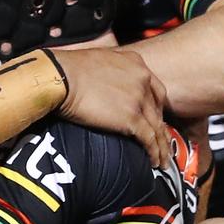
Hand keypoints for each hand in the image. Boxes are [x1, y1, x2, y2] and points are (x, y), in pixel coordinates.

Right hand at [52, 49, 169, 166]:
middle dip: (160, 126)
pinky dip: (154, 152)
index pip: (154, 88)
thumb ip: (107, 70)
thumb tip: (99, 81)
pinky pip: (149, 139)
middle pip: (158, 108)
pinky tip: (155, 162)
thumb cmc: (66, 69)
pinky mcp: (131, 118)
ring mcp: (138, 99)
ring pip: (158, 127)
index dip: (155, 106)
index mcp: (134, 63)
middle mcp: (142, 79)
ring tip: (162, 160)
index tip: (154, 117)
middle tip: (161, 141)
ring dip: (162, 146)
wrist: (60, 77)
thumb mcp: (95, 60)